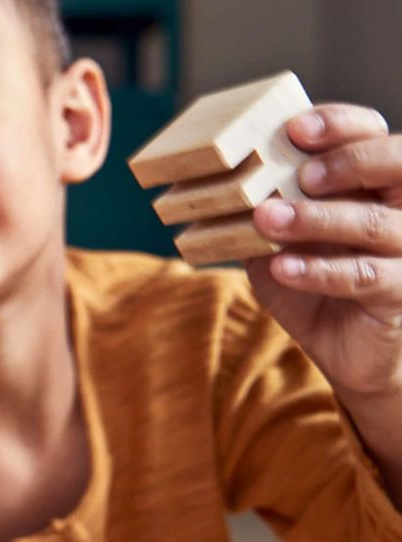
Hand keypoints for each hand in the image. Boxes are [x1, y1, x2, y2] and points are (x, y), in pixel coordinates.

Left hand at [247, 104, 401, 396]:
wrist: (347, 354)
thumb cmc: (316, 292)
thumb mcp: (279, 249)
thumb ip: (263, 219)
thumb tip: (219, 192)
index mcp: (372, 185)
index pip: (369, 134)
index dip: (339, 125)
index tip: (295, 127)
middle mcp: (400, 208)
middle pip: (396, 164)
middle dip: (347, 161)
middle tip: (302, 172)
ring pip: (372, 222)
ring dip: (316, 218)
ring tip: (268, 218)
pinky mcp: (399, 291)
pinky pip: (363, 275)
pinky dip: (319, 269)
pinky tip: (283, 266)